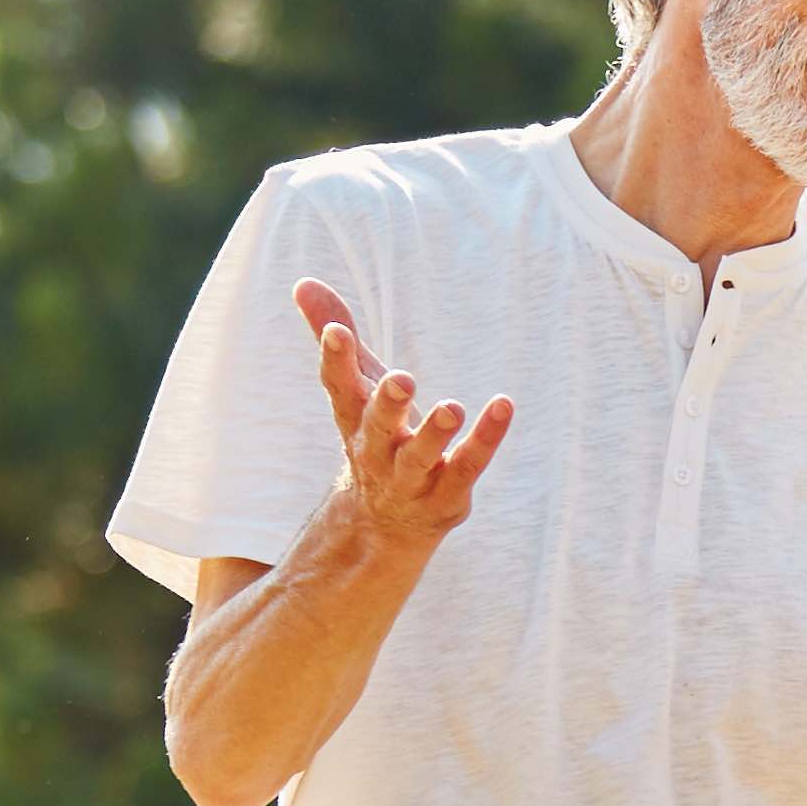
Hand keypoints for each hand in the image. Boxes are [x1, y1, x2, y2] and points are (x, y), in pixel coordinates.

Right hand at [296, 278, 514, 553]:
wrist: (386, 523)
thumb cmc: (374, 434)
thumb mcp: (355, 386)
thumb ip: (333, 334)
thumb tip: (303, 282)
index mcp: (352, 420)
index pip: (339, 388)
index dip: (335, 361)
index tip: (336, 332)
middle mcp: (376, 451)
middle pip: (376, 428)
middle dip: (387, 404)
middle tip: (402, 379)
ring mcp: (411, 478)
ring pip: (420, 456)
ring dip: (435, 433)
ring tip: (453, 407)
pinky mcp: (448, 495)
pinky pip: (468, 465)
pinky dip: (486, 439)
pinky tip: (503, 406)